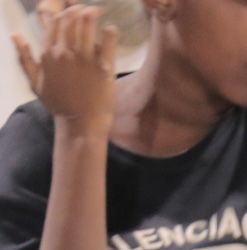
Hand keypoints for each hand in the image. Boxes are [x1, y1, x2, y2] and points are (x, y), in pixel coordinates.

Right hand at [11, 2, 117, 131]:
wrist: (80, 123)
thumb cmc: (58, 104)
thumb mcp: (35, 81)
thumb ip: (24, 57)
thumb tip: (15, 35)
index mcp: (48, 54)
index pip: (54, 23)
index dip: (64, 13)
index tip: (72, 11)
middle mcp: (64, 53)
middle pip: (71, 21)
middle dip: (79, 10)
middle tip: (88, 9)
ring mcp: (84, 59)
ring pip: (87, 26)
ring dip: (92, 14)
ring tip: (97, 11)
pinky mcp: (104, 68)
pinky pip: (108, 43)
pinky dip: (110, 33)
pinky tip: (112, 29)